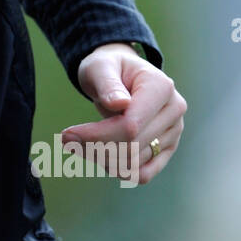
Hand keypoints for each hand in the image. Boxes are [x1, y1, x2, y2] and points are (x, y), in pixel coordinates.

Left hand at [61, 42, 186, 184]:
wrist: (121, 75)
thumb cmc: (108, 67)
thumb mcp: (100, 67)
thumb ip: (108, 84)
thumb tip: (120, 104)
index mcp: (161, 88)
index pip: (131, 126)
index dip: (96, 136)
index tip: (67, 134)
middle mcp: (174, 111)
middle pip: (131, 147)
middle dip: (93, 147)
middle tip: (66, 139)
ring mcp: (173, 132)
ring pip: (135, 163)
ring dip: (101, 159)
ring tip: (79, 144)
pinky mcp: (166, 148)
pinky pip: (142, 174)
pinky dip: (117, 170)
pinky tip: (97, 156)